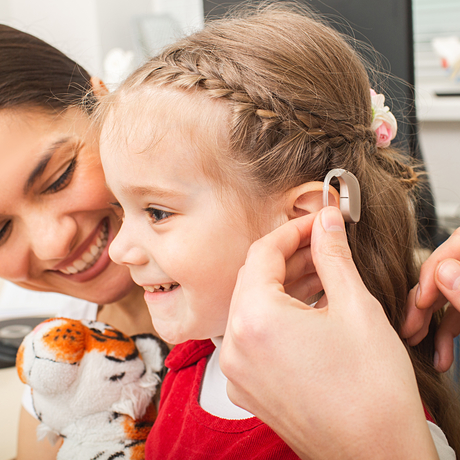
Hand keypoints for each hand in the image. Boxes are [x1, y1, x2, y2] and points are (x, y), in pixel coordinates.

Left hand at [220, 207, 437, 459]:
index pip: (263, 252)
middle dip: (290, 257)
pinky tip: (308, 307)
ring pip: (254, 307)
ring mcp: (238, 370)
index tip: (316, 223)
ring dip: (285, 285)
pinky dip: (277, 315)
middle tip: (322, 245)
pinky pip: (254, 335)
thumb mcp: (356, 307)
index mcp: (254, 319)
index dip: (292, 230)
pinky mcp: (248, 386)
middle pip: (255, 279)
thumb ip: (333, 255)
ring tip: (321, 273)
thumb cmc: (371, 391)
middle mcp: (235, 345)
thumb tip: (326, 222)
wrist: (377, 456)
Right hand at [402, 228, 459, 371]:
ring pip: (444, 296)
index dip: (433, 270)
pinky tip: (438, 355)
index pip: (455, 244)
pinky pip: (455, 315)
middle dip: (423, 304)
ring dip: (429, 324)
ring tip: (416, 343)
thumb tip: (443, 272)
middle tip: (408, 328)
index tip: (421, 301)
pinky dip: (444, 336)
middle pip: (442, 272)